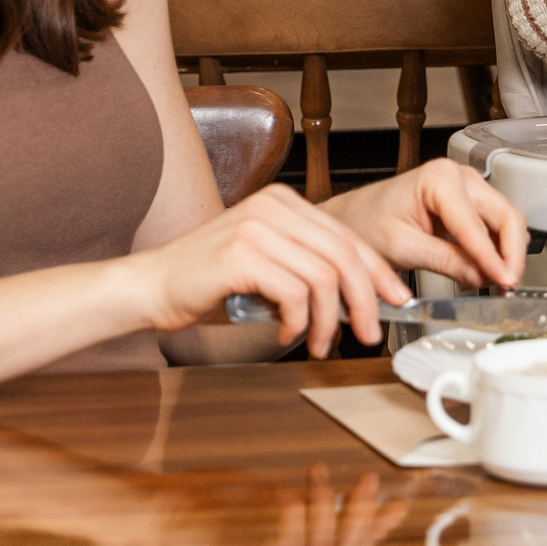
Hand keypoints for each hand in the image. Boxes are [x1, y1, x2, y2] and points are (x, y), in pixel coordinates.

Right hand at [128, 185, 406, 356]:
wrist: (150, 286)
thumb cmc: (207, 281)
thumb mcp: (268, 264)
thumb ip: (307, 268)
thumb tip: (359, 298)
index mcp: (284, 202)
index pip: (348, 237)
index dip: (378, 272)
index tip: (396, 298)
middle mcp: (274, 207)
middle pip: (345, 256)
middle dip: (365, 301)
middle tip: (370, 332)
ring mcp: (257, 227)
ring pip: (324, 278)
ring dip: (329, 321)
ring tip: (319, 342)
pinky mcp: (241, 255)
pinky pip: (294, 293)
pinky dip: (298, 322)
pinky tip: (287, 333)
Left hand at [165, 463, 410, 545]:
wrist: (151, 512)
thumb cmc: (207, 506)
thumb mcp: (272, 505)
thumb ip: (314, 512)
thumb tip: (372, 498)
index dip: (371, 535)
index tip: (396, 505)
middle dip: (358, 518)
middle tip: (367, 479)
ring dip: (324, 504)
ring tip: (317, 472)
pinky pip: (290, 545)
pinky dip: (294, 511)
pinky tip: (287, 489)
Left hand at [337, 160, 530, 291]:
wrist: (353, 218)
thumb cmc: (367, 223)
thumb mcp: (403, 248)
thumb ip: (445, 261)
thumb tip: (481, 276)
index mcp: (439, 179)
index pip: (476, 224)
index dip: (493, 257)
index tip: (504, 281)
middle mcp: (459, 176)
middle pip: (505, 216)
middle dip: (510, 254)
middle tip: (508, 285)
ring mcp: (467, 187)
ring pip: (506, 221)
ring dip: (507, 253)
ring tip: (498, 283)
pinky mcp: (469, 203)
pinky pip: (495, 226)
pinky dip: (497, 250)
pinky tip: (490, 271)